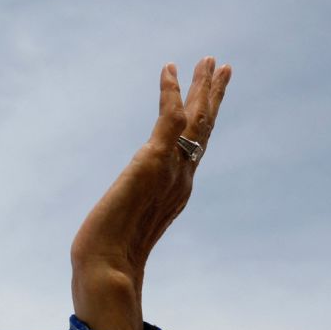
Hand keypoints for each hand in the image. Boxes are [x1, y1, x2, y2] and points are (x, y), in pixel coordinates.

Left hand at [69, 58, 230, 329]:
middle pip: (204, 129)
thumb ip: (134, 218)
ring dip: (203, 87)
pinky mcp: (152, 162)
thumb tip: (120, 227)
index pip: (197, 147)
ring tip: (210, 60)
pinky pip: (168, 119)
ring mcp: (170, 170)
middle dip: (214, 96)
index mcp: (178, 191)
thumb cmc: (110, 258)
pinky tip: (169, 70)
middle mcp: (181, 178)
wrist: (107, 269)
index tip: (210, 99)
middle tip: (222, 65)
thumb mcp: (128, 229)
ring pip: (195, 119)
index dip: (206, 120)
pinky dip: (169, 92)